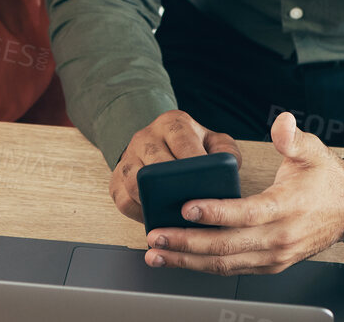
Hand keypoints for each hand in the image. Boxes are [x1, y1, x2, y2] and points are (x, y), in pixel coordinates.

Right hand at [109, 109, 242, 222]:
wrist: (156, 145)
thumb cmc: (188, 147)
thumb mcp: (212, 141)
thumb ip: (225, 151)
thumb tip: (228, 168)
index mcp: (171, 124)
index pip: (182, 141)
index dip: (195, 162)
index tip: (206, 181)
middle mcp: (145, 138)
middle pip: (155, 163)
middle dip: (173, 186)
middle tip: (192, 205)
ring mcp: (127, 159)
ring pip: (134, 183)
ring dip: (153, 202)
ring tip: (175, 217)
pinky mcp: (116, 180)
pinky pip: (123, 201)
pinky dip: (139, 213)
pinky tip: (157, 219)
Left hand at [143, 112, 343, 275]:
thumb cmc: (327, 178)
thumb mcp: (313, 151)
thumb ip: (293, 137)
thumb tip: (282, 122)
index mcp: (287, 208)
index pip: (246, 214)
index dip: (215, 213)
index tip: (186, 207)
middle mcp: (280, 238)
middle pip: (228, 246)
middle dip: (188, 243)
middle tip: (157, 236)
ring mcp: (275, 256)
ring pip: (226, 264)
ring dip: (188, 260)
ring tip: (157, 253)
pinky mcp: (271, 265)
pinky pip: (233, 269)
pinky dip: (203, 267)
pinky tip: (181, 259)